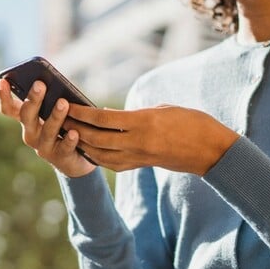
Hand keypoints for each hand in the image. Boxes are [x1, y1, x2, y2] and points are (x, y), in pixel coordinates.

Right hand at [0, 79, 95, 177]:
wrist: (75, 158)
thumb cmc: (64, 127)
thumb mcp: (56, 112)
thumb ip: (53, 99)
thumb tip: (57, 83)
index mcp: (27, 119)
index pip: (9, 108)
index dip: (3, 96)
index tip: (2, 81)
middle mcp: (30, 133)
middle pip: (27, 115)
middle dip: (33, 99)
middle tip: (40, 84)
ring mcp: (43, 146)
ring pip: (47, 130)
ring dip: (55, 116)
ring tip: (63, 103)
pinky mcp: (59, 157)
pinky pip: (64, 148)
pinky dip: (69, 140)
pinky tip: (74, 132)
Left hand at [65, 104, 239, 174]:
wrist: (211, 151)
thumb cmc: (191, 122)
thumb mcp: (162, 109)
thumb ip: (134, 115)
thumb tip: (107, 116)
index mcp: (144, 122)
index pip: (104, 118)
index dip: (82, 112)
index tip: (67, 103)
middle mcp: (138, 142)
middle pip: (96, 138)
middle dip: (75, 129)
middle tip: (58, 118)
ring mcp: (139, 157)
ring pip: (100, 154)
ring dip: (81, 144)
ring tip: (67, 133)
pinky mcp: (141, 165)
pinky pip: (111, 163)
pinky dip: (95, 155)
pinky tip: (86, 148)